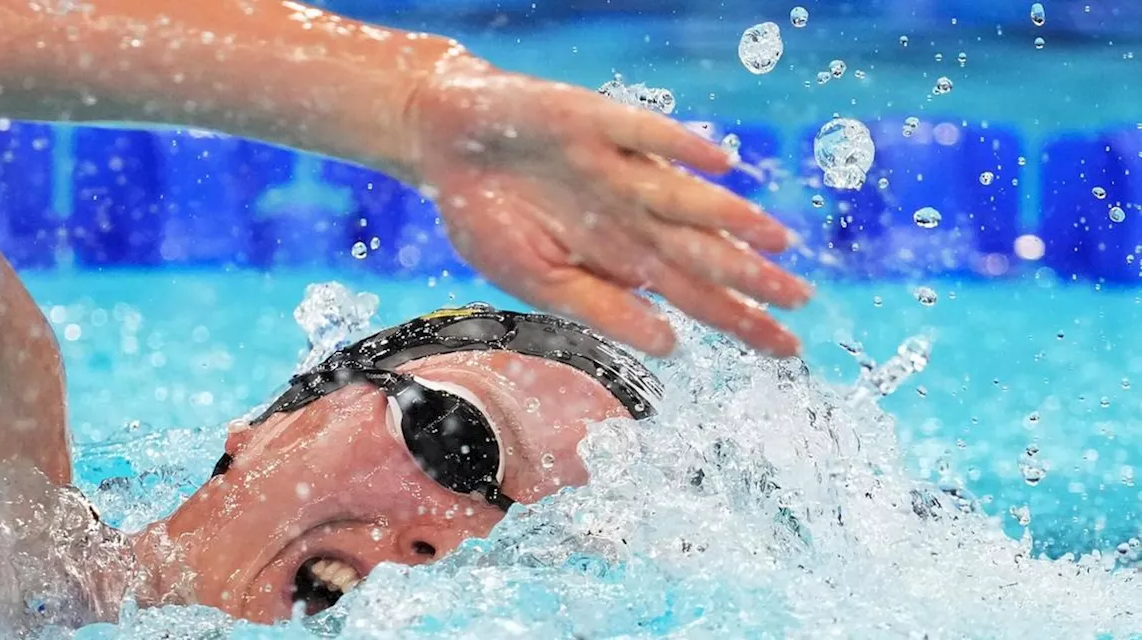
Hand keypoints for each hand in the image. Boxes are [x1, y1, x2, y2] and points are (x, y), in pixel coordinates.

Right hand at [400, 61, 811, 356]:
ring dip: (729, 218)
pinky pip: (642, 136)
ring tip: (776, 240)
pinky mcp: (593, 124)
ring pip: (683, 198)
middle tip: (802, 301)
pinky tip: (720, 165)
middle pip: (702, 252)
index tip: (786, 350)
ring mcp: (617, 169)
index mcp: (622, 257)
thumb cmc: (488, 218)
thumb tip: (669, 347)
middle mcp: (633, 214)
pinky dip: (678, 148)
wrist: (443, 146)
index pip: (695, 295)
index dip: (740, 320)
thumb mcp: (539, 282)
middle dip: (752, 279)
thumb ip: (602, 309)